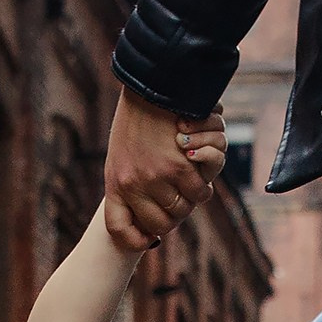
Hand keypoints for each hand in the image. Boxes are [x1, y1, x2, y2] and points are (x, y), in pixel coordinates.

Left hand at [105, 90, 221, 251]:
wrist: (153, 83)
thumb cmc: (138, 117)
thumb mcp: (122, 153)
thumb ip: (129, 183)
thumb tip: (146, 220)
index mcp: (116, 182)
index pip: (120, 230)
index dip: (137, 239)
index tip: (148, 238)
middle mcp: (134, 185)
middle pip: (163, 225)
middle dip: (176, 214)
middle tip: (181, 195)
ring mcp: (157, 178)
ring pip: (187, 208)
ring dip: (194, 194)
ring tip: (192, 172)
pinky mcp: (181, 165)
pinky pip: (202, 190)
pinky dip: (205, 178)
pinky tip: (199, 156)